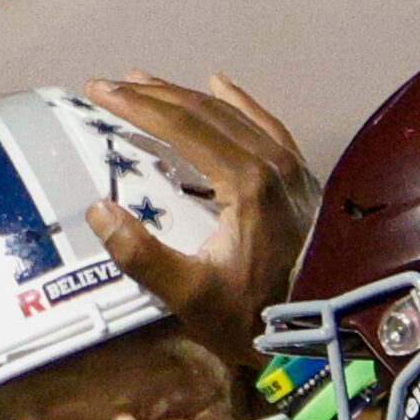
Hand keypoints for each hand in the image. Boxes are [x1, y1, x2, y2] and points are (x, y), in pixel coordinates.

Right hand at [83, 71, 317, 368]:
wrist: (321, 335)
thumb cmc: (255, 318)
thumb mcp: (191, 296)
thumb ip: (143, 255)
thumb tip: (98, 210)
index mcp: (245, 183)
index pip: (181, 127)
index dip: (137, 106)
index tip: (98, 90)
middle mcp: (272, 165)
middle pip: (205, 113)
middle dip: (155, 95)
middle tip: (112, 84)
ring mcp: (293, 169)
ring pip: (234, 115)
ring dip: (188, 95)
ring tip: (151, 84)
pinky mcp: (303, 181)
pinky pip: (267, 126)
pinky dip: (240, 103)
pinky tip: (223, 86)